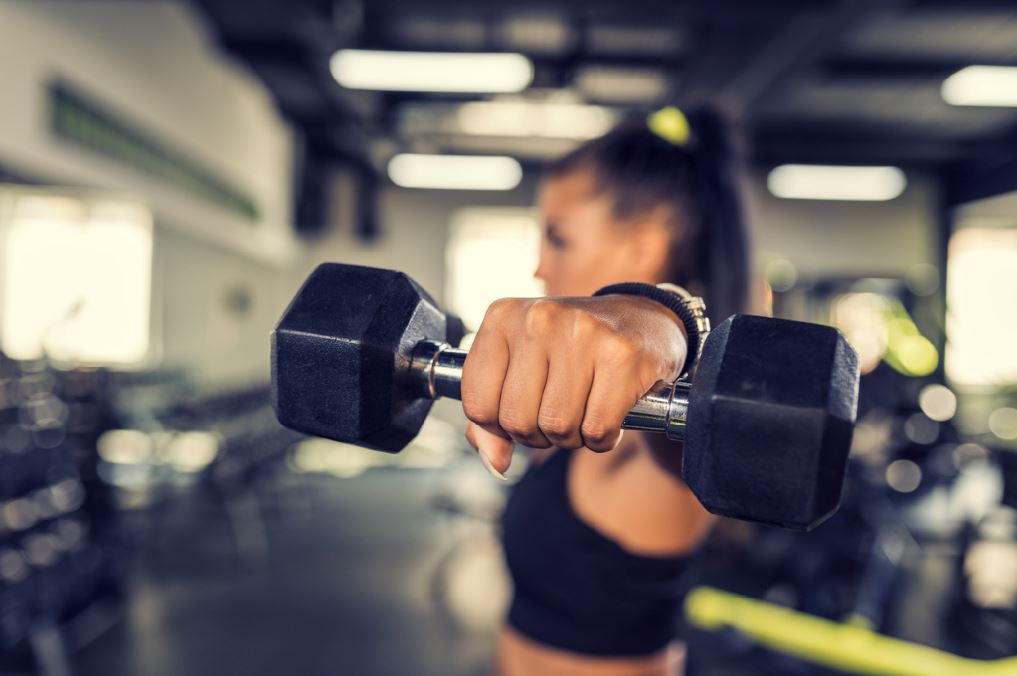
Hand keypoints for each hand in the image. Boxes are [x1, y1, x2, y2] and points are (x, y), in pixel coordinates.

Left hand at [461, 295, 687, 476]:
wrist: (641, 322)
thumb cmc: (572, 349)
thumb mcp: (521, 368)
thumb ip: (492, 415)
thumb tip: (496, 461)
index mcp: (503, 318)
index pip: (477, 403)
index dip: (498, 427)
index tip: (521, 415)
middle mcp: (540, 319)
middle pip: (517, 419)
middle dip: (537, 435)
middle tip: (557, 417)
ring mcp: (582, 333)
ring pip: (557, 426)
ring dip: (571, 437)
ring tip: (583, 413)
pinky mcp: (622, 356)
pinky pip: (597, 429)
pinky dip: (602, 438)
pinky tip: (608, 416)